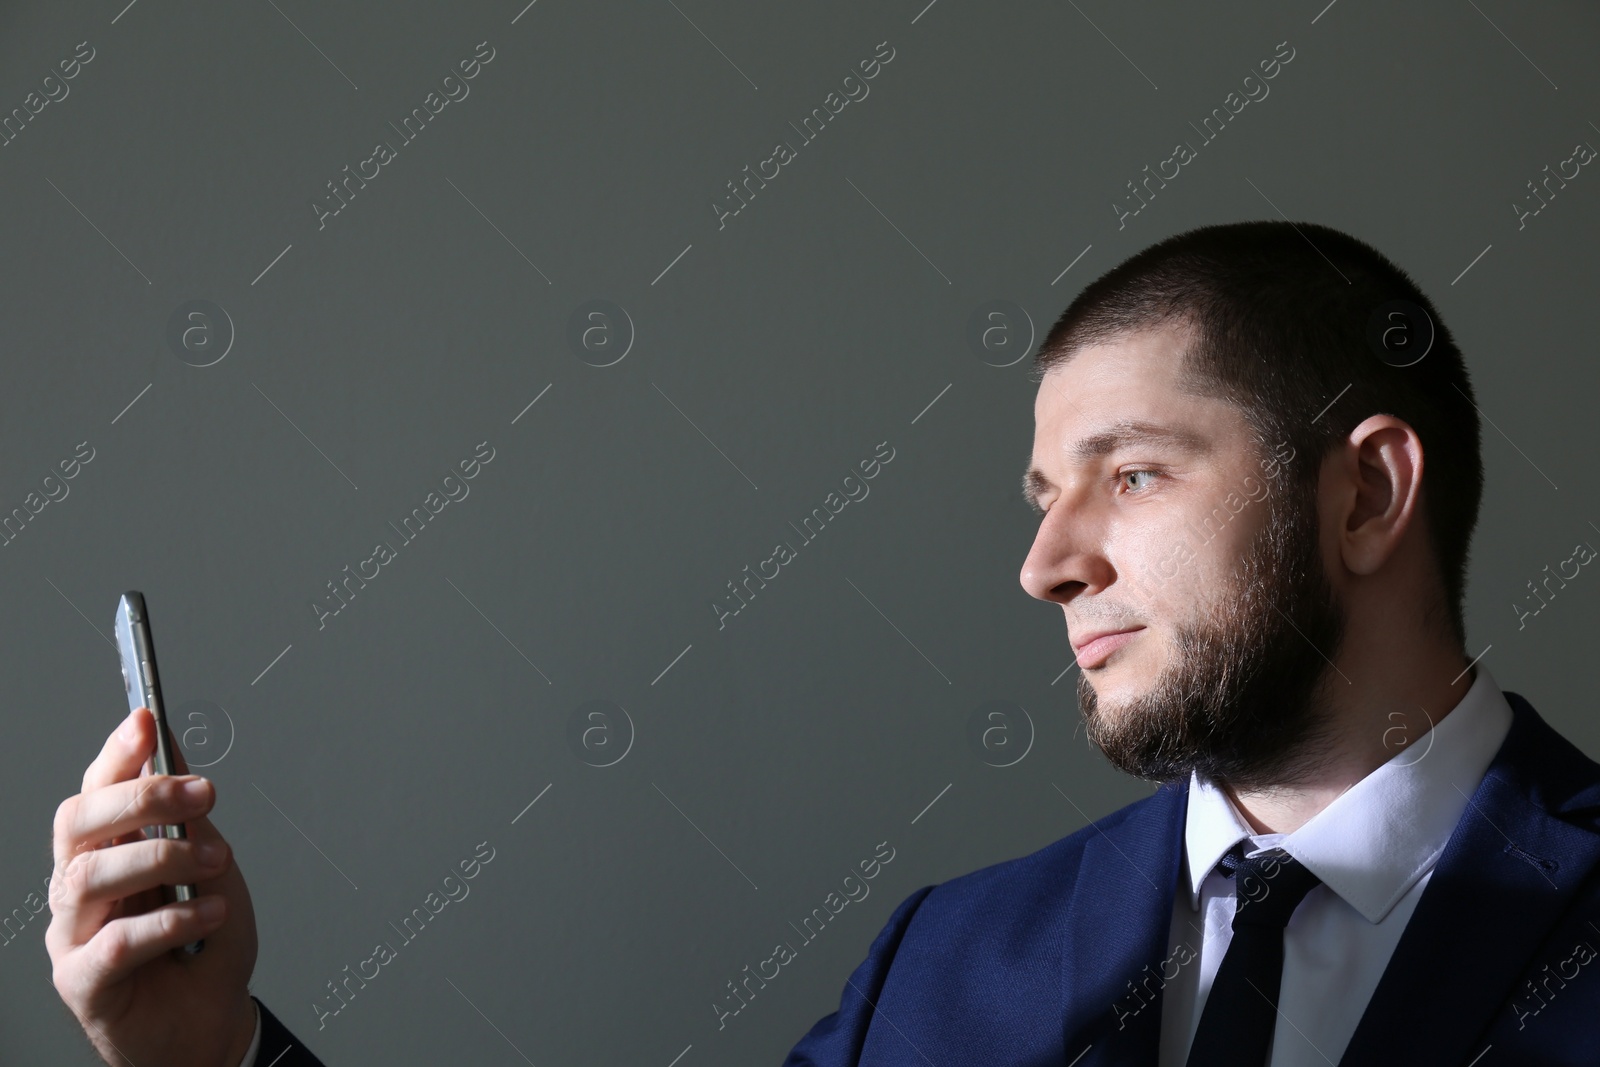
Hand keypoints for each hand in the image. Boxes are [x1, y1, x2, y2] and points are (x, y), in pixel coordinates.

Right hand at [47, 706, 259, 1066]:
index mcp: (107, 851)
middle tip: (203, 793)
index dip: (116, 753)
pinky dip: (170, 920)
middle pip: (79, 823)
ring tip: (217, 863)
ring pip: (89, 876)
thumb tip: (174, 751)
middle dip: (142, 797)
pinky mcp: (83, 982)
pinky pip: (115, 943)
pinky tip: (209, 915)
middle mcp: (79, 887)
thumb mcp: (213, 867)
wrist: (211, 1022)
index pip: (94, 791)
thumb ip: (191, 819)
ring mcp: (73, 934)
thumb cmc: (207, 943)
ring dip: (163, 859)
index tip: (146, 718)